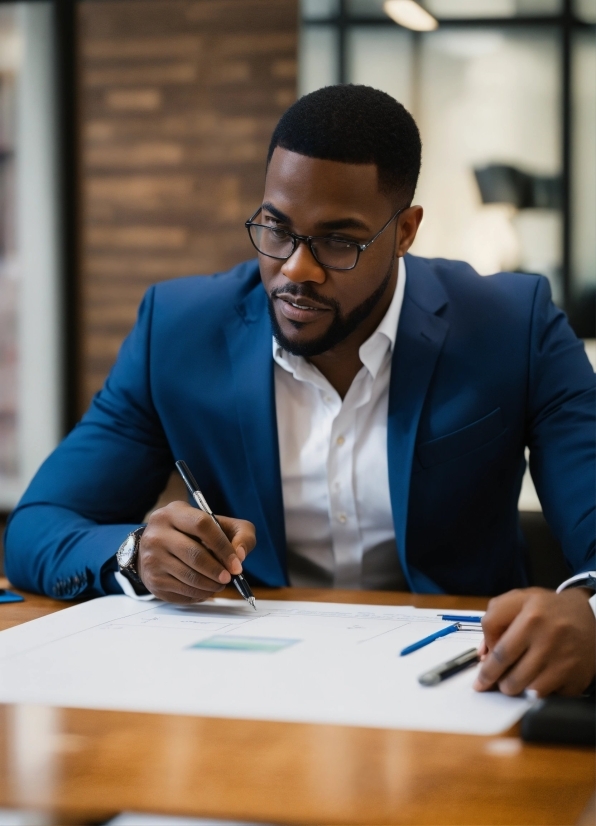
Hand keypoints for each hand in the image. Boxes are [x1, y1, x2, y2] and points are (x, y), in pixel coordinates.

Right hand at [137, 501, 255, 603]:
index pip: (202, 525)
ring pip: (189, 577)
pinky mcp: (153, 580)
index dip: (223, 546)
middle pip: (195, 555)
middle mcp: (157, 534)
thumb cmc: (197, 534)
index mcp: (174, 512)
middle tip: (229, 577)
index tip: (236, 563)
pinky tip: (206, 588)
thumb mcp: (220, 524)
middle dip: (217, 570)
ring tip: (220, 583)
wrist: (159, 546)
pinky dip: (200, 594)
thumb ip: (241, 533)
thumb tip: (240, 556)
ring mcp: (152, 558)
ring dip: (211, 585)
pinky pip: (182, 591)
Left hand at [473, 586, 594, 696]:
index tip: (481, 675)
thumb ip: (494, 620)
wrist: (590, 617)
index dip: (486, 667)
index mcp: (531, 617)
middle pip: (511, 678)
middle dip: (498, 683)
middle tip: (494, 682)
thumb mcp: (519, 600)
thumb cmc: (548, 609)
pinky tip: (537, 679)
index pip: (500, 652)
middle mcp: (549, 640)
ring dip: (517, 689)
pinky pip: (548, 697)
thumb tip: (484, 654)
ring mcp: (564, 662)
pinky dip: (538, 693)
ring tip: (515, 679)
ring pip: (528, 692)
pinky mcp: (575, 679)